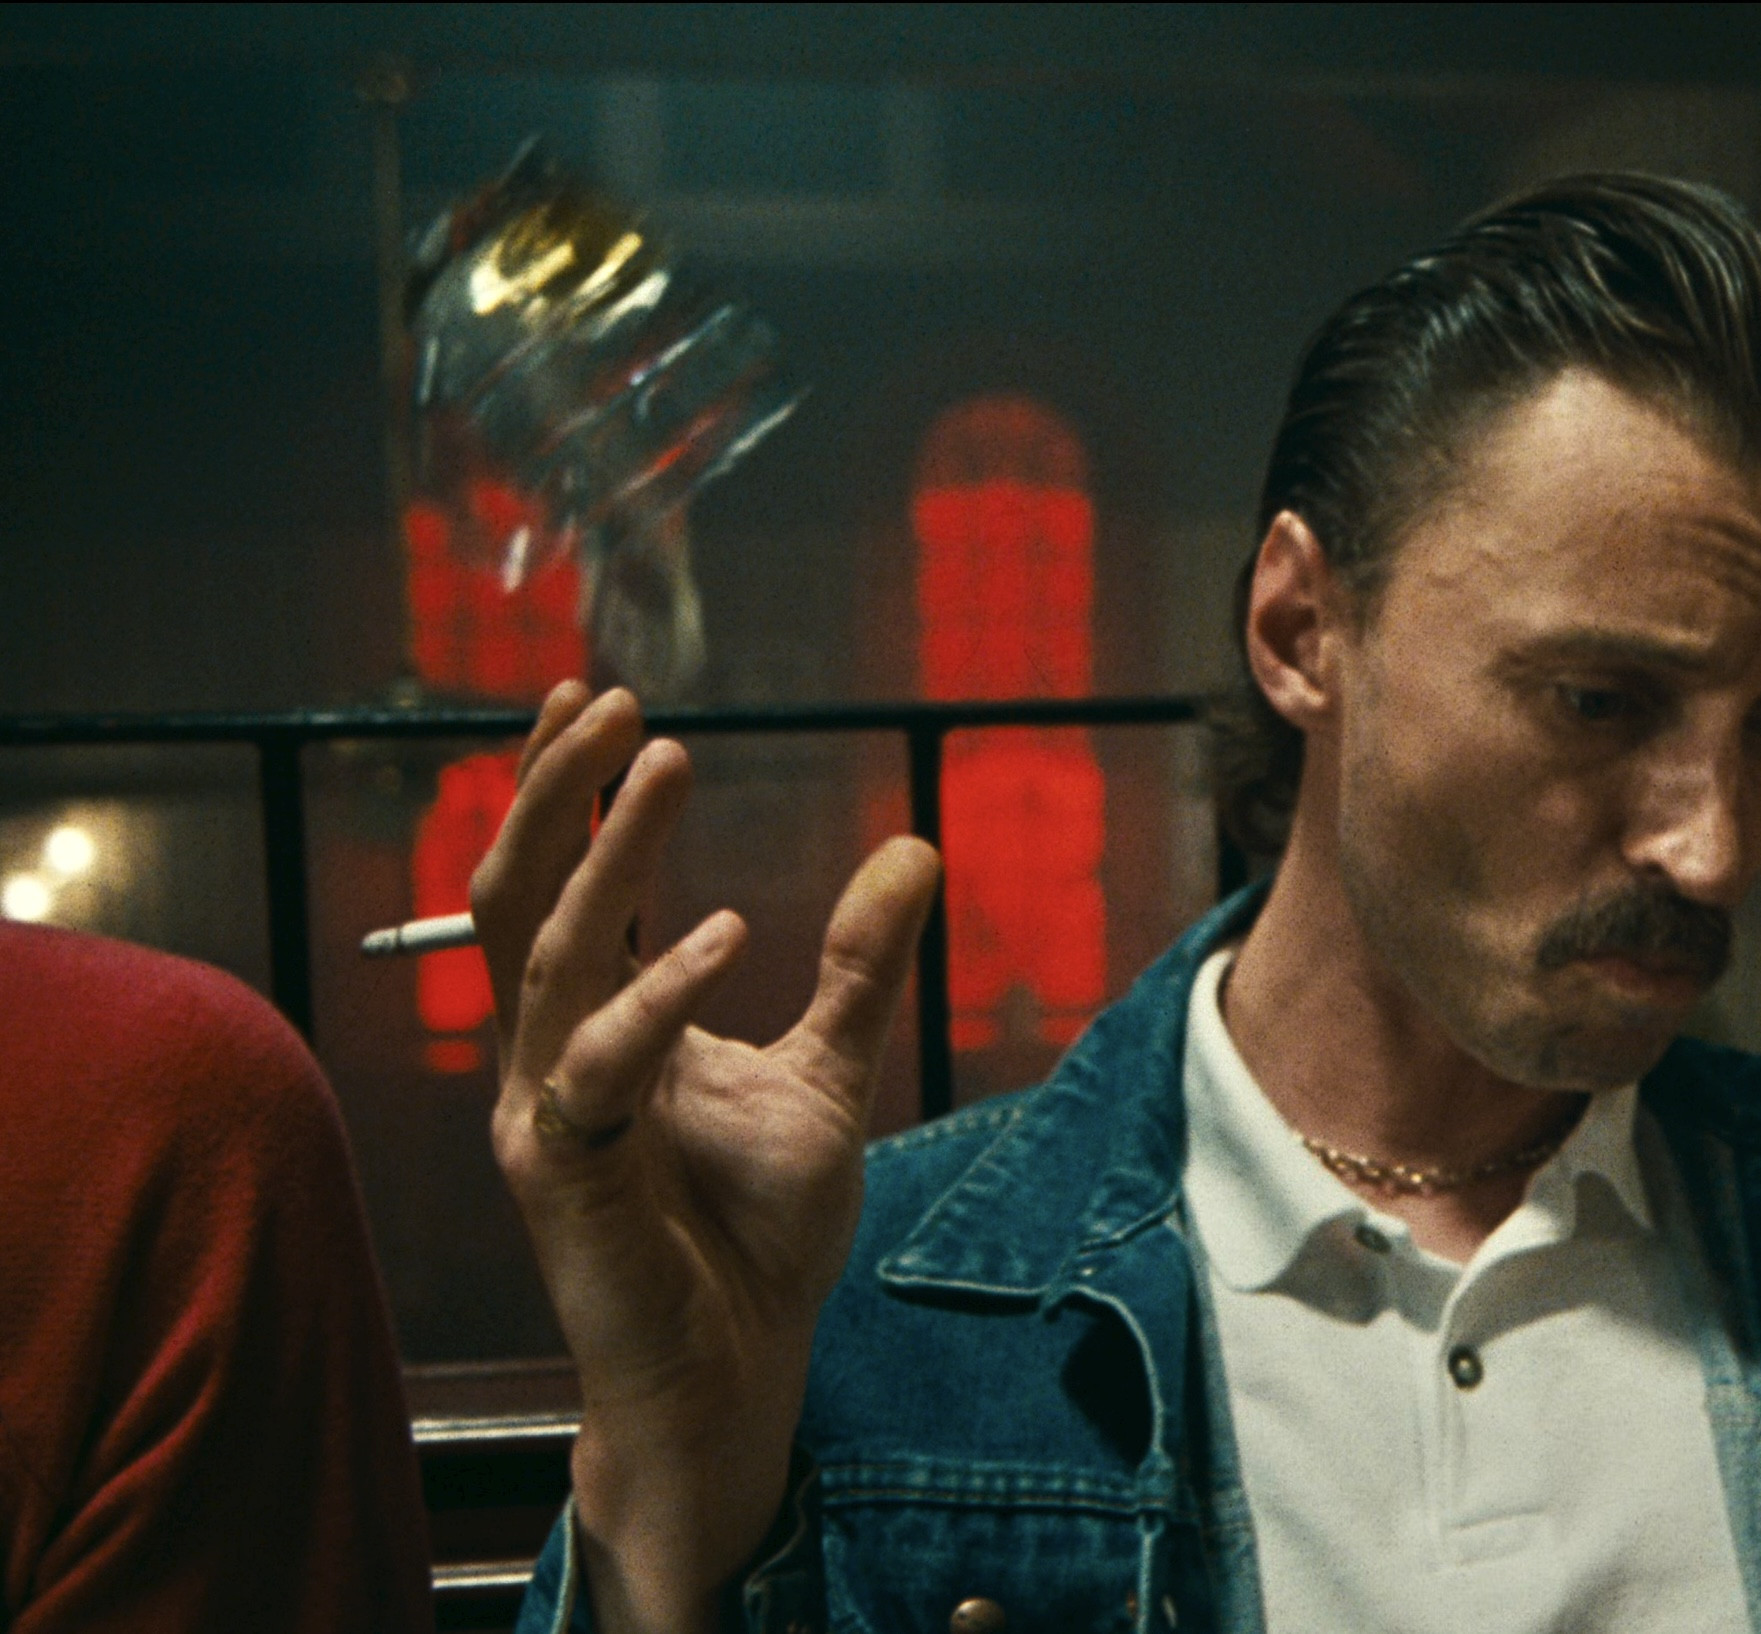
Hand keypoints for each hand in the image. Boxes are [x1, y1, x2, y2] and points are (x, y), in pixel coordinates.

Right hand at [472, 682, 940, 1632]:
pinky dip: (657, 991)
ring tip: (664, 767)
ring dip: (605, 856)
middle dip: (560, 792)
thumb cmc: (760, 1231)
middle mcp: (552, 1057)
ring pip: (546, 957)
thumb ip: (859, 966)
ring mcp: (546, 1115)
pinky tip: (727, 930)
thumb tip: (916, 846)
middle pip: (517, 896)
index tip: (602, 699)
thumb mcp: (829, 1070)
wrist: (741, 1367)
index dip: (575, 793)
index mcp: (596, 1026)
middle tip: (613, 702)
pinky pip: (598, 1064)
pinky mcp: (566, 1175)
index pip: (562, 886)